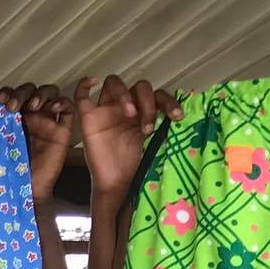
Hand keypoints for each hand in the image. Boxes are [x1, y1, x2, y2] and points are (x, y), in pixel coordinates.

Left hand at [0, 83, 71, 202]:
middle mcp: (31, 117)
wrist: (27, 191)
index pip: (13, 94)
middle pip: (31, 90)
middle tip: (12, 106)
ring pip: (50, 93)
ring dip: (41, 94)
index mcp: (14, 118)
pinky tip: (52, 107)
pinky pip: (68, 108)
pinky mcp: (62, 131)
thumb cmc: (10, 172)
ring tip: (33, 105)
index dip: (7, 92)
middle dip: (21, 93)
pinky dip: (62, 102)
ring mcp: (47, 122)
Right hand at [75, 75, 181, 200]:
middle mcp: (127, 107)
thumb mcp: (157, 146)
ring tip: (130, 114)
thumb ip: (166, 130)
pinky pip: (81, 96)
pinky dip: (84, 85)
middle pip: (139, 87)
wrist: (117, 186)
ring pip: (114, 84)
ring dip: (125, 94)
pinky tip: (93, 82)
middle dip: (147, 103)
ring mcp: (106, 111)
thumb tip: (187, 119)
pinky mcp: (88, 118)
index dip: (169, 102)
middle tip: (147, 127)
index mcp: (145, 111)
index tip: (176, 117)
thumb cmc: (136, 167)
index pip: (158, 95)